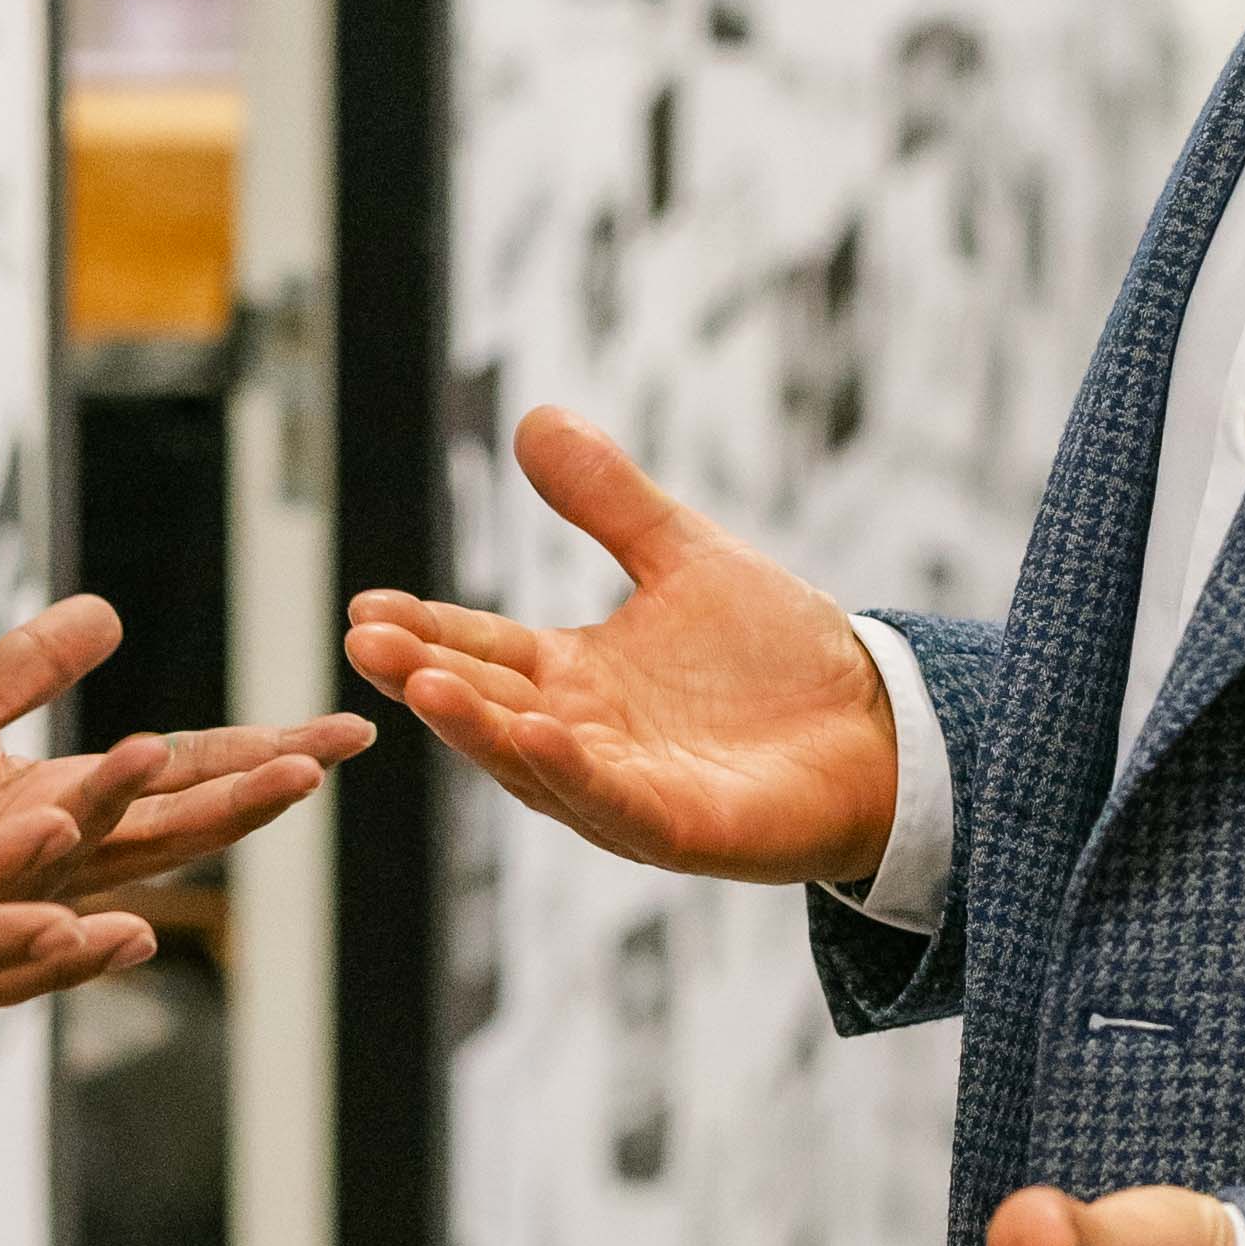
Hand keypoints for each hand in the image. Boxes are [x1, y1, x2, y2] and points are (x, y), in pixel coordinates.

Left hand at [0, 590, 367, 936]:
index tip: (349, 730)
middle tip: (315, 764)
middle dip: (231, 798)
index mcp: (54, 814)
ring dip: (116, 813)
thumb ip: (22, 673)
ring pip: (61, 859)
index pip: (177, 781)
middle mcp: (32, 863)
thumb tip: (107, 612)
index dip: (260, 758)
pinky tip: (48, 831)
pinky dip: (3, 873)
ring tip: (164, 754)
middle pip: (153, 828)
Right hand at [342, 409, 901, 886]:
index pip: (481, 650)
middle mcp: (583, 738)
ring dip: (478, 727)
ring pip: (531, 762)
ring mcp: (624, 790)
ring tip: (424, 684)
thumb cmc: (779, 658)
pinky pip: (612, 802)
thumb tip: (534, 417)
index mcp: (574, 677)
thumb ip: (609, 501)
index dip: (424, 631)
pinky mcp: (679, 828)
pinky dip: (572, 771)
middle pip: (488, 706)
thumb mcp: (685, 557)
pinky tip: (539, 731)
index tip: (364, 606)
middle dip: (425, 676)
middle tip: (365, 640)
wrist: (880, 727)